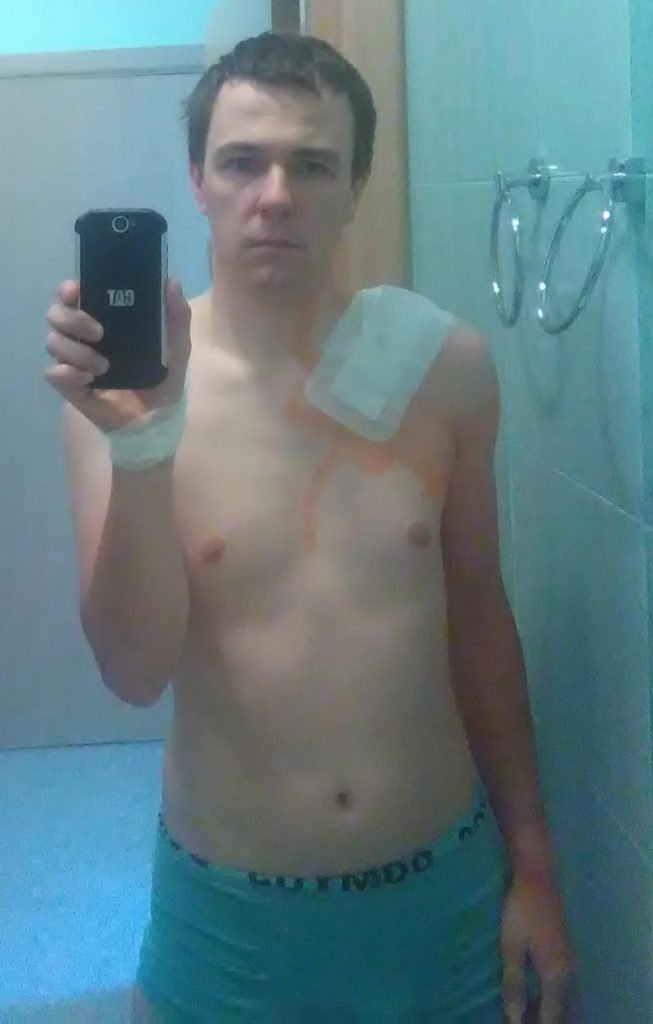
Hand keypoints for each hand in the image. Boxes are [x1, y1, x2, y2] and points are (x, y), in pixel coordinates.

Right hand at [44, 278, 191, 430]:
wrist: (157, 421)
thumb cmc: (162, 381)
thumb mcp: (177, 349)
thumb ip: (177, 317)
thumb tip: (172, 282)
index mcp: (103, 321)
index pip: (74, 296)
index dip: (69, 290)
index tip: (76, 290)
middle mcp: (83, 338)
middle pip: (56, 315)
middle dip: (73, 319)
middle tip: (99, 333)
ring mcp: (74, 362)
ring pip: (52, 342)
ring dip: (77, 351)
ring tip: (104, 367)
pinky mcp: (71, 386)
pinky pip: (53, 373)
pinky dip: (68, 373)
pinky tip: (89, 380)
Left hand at [501, 874, 575, 1022]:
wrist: (538, 875)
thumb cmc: (521, 910)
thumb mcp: (512, 947)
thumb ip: (514, 983)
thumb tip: (515, 1017)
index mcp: (556, 975)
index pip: (550, 1015)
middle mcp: (569, 972)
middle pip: (561, 1009)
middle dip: (544, 1019)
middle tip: (522, 1020)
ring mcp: (569, 960)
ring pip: (563, 997)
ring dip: (547, 1008)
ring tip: (526, 1012)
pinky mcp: (563, 951)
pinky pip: (561, 985)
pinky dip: (550, 995)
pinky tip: (535, 994)